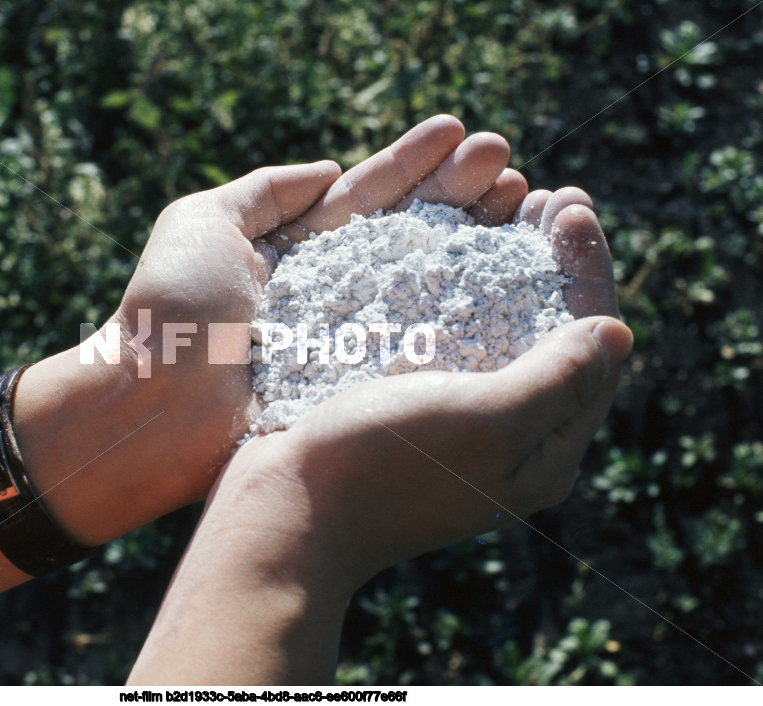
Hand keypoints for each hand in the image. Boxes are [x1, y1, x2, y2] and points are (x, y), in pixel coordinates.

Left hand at [107, 114, 545, 511]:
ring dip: (474, 244)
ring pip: (426, 284)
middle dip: (462, 198)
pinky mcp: (360, 385)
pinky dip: (462, 314)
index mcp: (297, 249)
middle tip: (512, 169)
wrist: (150, 406)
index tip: (466, 135)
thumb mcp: (201, 222)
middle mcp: (333, 292)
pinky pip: (419, 346)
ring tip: (521, 204)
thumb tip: (330, 167)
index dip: (419, 167)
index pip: (371, 197)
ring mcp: (352, 340)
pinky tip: (503, 283)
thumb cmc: (166, 310)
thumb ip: (265, 189)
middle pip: (411, 235)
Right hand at [229, 153, 628, 589]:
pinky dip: (453, 287)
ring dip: (504, 265)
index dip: (588, 273)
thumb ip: (557, 378)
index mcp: (542, 450)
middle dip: (552, 262)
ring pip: (495, 328)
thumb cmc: (383, 465)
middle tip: (543, 196)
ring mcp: (453, 419)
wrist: (284, 505)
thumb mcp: (486, 422)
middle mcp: (506, 435)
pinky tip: (440, 247)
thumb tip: (617, 331)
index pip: (592, 351)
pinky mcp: (406, 404)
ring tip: (498, 205)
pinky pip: (446, 335)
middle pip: (549, 334)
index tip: (570, 207)